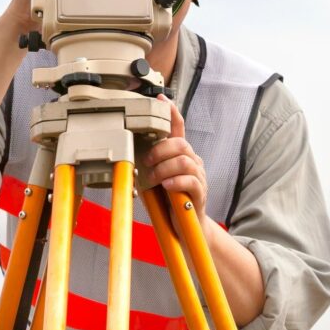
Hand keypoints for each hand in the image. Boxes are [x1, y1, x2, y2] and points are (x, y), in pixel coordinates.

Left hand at [143, 95, 208, 222]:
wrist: (183, 230)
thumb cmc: (166, 202)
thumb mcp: (153, 178)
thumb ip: (148, 164)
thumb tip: (129, 150)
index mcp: (181, 155)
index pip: (179, 129)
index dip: (172, 113)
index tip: (162, 99)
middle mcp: (193, 162)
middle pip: (181, 143)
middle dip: (161, 149)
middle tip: (147, 161)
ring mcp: (199, 177)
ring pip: (185, 160)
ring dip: (165, 167)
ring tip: (155, 178)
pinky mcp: (200, 194)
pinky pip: (191, 180)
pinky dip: (177, 181)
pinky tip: (167, 185)